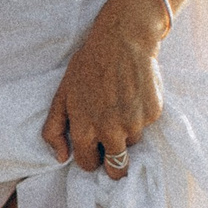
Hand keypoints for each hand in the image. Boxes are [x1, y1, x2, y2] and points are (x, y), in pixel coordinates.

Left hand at [42, 0, 167, 179]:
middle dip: (111, 161)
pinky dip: (140, 115)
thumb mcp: (62, 95)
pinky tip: (133, 95)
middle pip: (115, 167)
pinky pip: (145, 125)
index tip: (92, 147)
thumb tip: (61, 158)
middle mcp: (111, 132)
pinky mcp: (153, 113)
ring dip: (126, 133)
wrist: (123, 39)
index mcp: (85, 131)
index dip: (89, 156)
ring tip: (120, 106)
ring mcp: (134, 124)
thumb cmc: (88, 66)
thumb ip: (54, 130)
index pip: (88, 164)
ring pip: (131, 144)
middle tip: (110, 142)